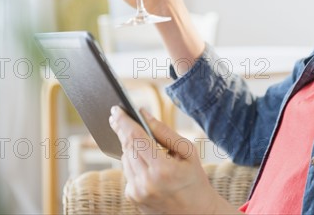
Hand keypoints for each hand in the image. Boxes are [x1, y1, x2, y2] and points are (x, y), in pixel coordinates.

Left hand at [109, 106, 239, 213]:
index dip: (124, 122)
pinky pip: (128, 171)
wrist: (196, 212)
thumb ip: (164, 132)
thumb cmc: (195, 179)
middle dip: (121, 130)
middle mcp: (146, 183)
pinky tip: (143, 159)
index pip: (136, 139)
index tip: (116, 109)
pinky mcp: (133, 197)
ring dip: (128, 146)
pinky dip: (133, 161)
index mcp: (162, 170)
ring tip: (135, 136)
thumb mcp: (188, 151)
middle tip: (116, 114)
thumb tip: (144, 114)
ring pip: (125, 159)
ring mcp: (137, 192)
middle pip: (127, 148)